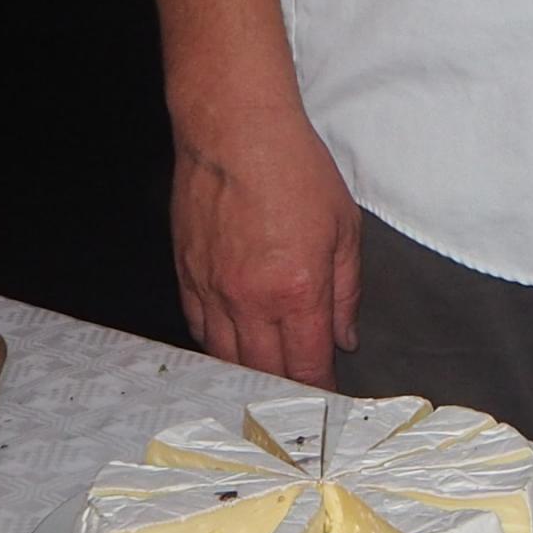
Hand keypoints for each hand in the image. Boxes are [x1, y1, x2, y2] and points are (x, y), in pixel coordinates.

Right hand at [170, 98, 361, 385]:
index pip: (308, 365)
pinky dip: (218, 346)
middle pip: (265, 373)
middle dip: (285, 391)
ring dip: (249, 375)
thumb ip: (346, 291)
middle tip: (300, 397)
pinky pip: (200, 329)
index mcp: (297, 290)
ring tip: (266, 382)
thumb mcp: (344, 227)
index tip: (329, 400)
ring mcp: (212, 291)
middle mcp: (250, 300)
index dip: (319, 390)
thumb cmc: (295, 170)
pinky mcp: (186, 276)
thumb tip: (345, 337)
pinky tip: (233, 347)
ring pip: (227, 359)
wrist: (235, 132)